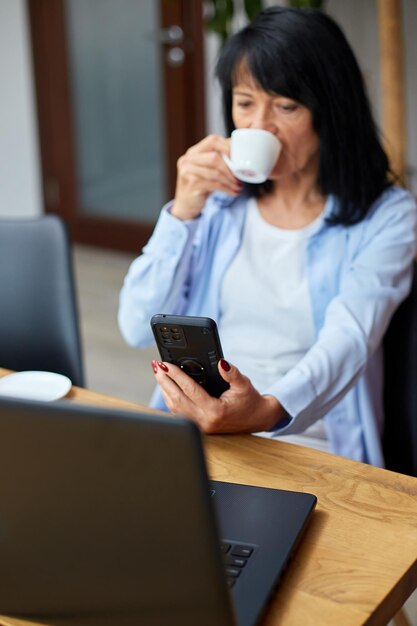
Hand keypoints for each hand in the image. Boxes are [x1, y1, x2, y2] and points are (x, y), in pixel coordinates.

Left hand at [151, 358, 284, 433]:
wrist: (257, 419)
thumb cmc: (250, 401)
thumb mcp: (244, 384)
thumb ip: (232, 373)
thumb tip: (221, 363)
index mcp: (215, 410)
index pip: (189, 389)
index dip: (176, 375)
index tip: (166, 364)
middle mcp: (204, 421)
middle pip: (176, 399)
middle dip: (164, 381)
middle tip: (156, 366)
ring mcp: (200, 426)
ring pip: (174, 408)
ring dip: (164, 390)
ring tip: (159, 374)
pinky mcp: (199, 427)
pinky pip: (179, 413)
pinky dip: (170, 399)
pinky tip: (167, 388)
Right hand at [171, 134, 242, 220]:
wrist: (186, 205)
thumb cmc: (201, 185)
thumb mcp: (207, 170)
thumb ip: (218, 160)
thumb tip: (240, 152)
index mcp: (193, 152)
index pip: (213, 140)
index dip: (228, 147)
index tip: (239, 159)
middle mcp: (187, 160)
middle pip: (214, 157)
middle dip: (231, 168)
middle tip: (241, 176)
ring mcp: (187, 172)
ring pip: (215, 173)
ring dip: (231, 181)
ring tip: (239, 186)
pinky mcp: (192, 185)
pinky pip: (214, 185)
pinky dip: (227, 189)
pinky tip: (234, 192)